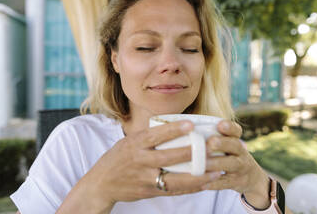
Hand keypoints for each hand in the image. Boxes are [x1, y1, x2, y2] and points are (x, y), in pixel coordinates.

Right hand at [58, 121, 220, 213]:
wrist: (101, 184)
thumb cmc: (118, 158)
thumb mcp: (128, 142)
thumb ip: (148, 136)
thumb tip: (173, 126)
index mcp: (135, 144)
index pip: (156, 135)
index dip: (174, 129)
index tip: (191, 124)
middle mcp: (140, 161)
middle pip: (169, 157)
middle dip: (192, 152)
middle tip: (212, 147)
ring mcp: (144, 178)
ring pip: (175, 178)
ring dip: (197, 175)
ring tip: (216, 169)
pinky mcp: (149, 192)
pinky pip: (173, 190)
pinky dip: (190, 187)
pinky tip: (204, 183)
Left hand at [203, 121, 270, 208]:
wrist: (251, 178)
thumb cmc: (229, 155)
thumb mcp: (226, 145)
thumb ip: (211, 137)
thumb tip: (183, 128)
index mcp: (236, 140)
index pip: (236, 130)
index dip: (229, 127)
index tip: (220, 124)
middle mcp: (241, 152)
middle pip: (234, 145)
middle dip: (222, 143)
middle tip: (210, 142)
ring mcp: (241, 168)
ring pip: (231, 164)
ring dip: (216, 163)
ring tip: (203, 163)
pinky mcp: (237, 182)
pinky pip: (226, 183)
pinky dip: (215, 183)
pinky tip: (203, 183)